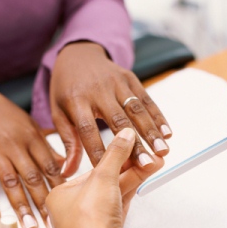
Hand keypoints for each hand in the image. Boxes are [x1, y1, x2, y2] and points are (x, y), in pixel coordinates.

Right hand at [0, 79, 64, 227]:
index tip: (67, 203)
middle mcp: (15, 146)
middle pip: (33, 178)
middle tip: (52, 223)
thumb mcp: (30, 125)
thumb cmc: (5, 115)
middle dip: (43, 202)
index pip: (49, 166)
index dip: (59, 186)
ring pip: (11, 183)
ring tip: (30, 225)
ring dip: (21, 206)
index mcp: (32, 138)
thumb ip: (46, 146)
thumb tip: (64, 165)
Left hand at [46, 127, 163, 227]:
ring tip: (153, 162)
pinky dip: (132, 191)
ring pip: (114, 193)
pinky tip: (146, 177)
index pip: (90, 169)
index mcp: (60, 195)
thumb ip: (115, 155)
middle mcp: (72, 209)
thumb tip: (123, 135)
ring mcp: (90, 222)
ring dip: (134, 177)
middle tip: (146, 153)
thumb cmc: (88, 223)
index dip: (112, 156)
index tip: (128, 146)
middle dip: (128, 166)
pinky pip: (119, 205)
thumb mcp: (102, 178)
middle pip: (104, 181)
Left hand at [50, 42, 171, 177]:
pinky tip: (167, 132)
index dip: (98, 151)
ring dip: (151, 131)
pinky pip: (146, 98)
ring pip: (136, 109)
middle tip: (146, 164)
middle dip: (134, 144)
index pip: (87, 129)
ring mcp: (116, 82)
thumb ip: (67, 142)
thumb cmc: (66, 89)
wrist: (77, 54)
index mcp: (76, 100)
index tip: (109, 171)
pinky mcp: (130, 77)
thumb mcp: (59, 113)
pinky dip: (158, 115)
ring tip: (163, 151)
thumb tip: (67, 173)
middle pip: (117, 120)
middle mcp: (98, 90)